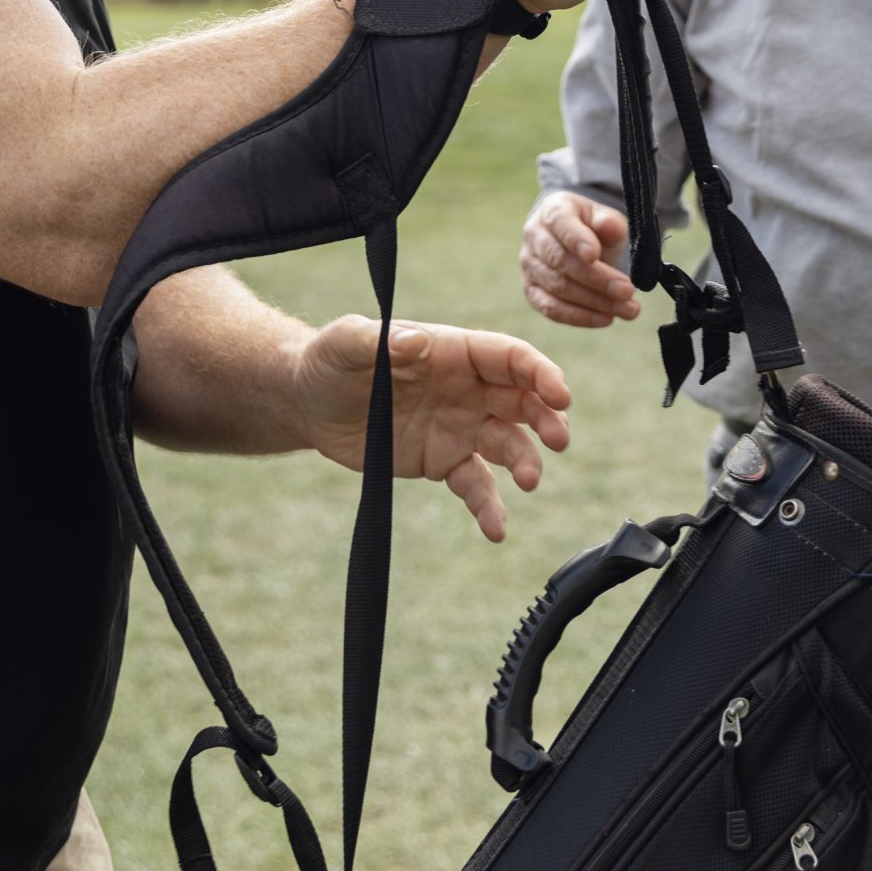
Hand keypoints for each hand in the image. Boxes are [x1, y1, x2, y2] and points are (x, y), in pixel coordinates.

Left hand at [294, 317, 572, 542]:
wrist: (310, 405)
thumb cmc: (330, 361)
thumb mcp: (345, 343)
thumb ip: (380, 341)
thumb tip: (417, 343)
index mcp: (453, 352)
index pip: (509, 357)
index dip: (540, 373)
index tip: (561, 395)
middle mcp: (466, 388)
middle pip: (522, 400)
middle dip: (546, 417)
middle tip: (558, 440)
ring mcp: (459, 427)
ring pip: (507, 443)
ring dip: (526, 461)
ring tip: (529, 481)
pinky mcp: (442, 461)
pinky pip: (475, 485)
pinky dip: (489, 507)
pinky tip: (496, 529)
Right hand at [520, 192, 640, 327]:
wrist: (574, 239)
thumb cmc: (592, 227)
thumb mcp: (604, 217)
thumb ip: (609, 221)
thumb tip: (610, 228)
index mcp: (553, 211)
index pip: (561, 223)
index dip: (576, 240)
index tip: (595, 255)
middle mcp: (534, 237)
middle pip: (560, 260)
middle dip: (596, 278)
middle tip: (627, 290)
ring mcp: (530, 266)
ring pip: (557, 288)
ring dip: (594, 302)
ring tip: (627, 309)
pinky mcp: (532, 291)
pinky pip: (551, 308)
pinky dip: (579, 317)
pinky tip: (605, 319)